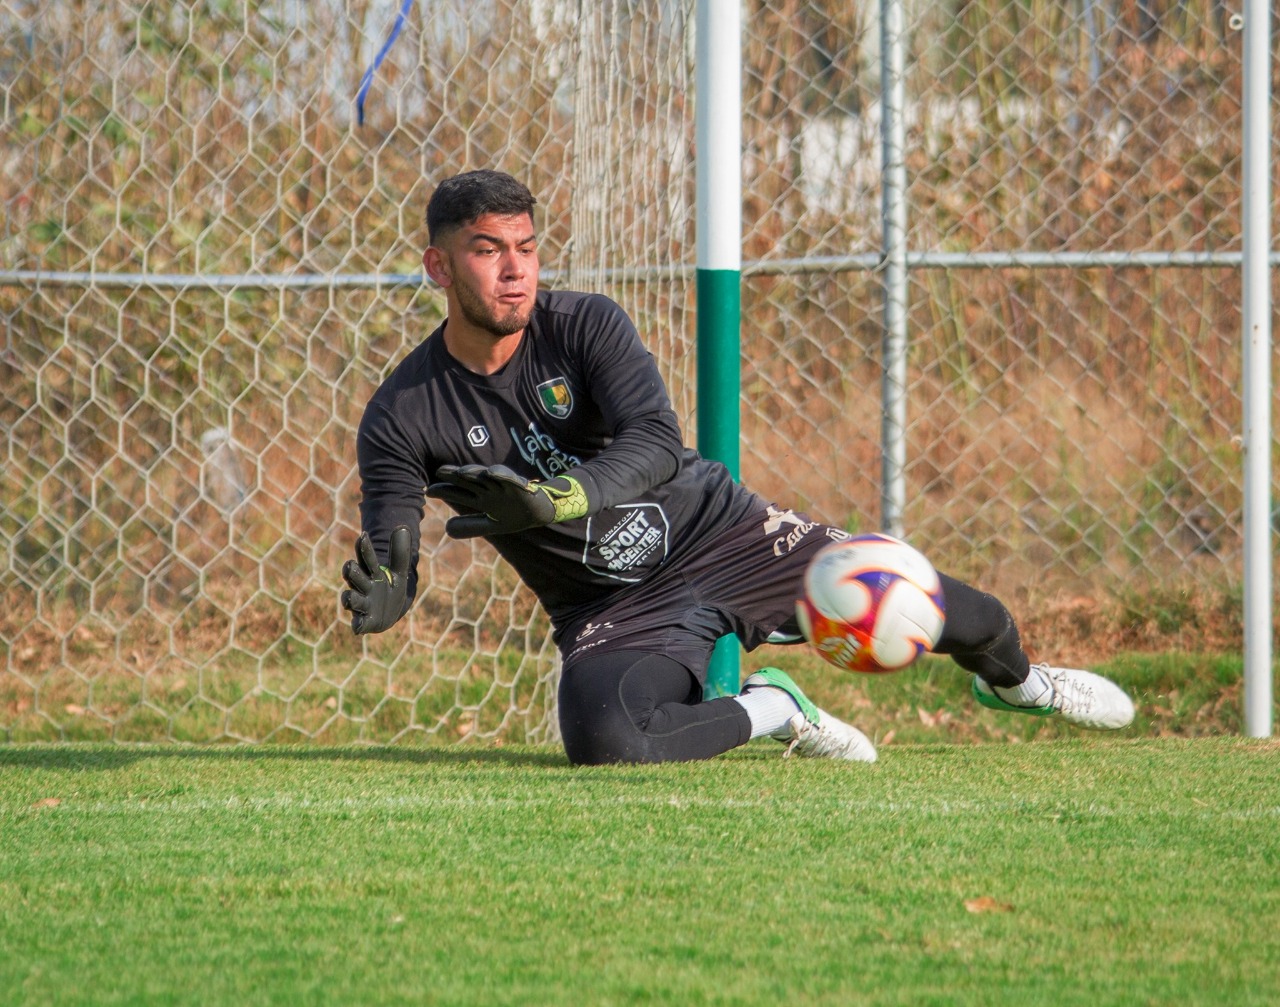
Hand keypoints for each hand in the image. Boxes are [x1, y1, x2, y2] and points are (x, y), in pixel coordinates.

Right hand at [341, 526, 410, 634]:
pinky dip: (358, 625)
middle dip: (350, 571)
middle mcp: (363, 586)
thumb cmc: (389, 588)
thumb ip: (399, 553)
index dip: (363, 548)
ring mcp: (363, 604)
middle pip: (354, 576)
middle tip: (349, 566)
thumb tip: (403, 527)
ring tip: (348, 597)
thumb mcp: (398, 571)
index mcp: (370, 572)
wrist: (391, 612)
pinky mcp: (365, 621)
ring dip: (349, 598)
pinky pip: (359, 623)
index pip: (365, 558)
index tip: (363, 536)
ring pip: (352, 599)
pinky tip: (358, 626)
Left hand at [427, 464, 587, 537]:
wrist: (541, 512)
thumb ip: (471, 526)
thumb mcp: (491, 524)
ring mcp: (503, 485)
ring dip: (475, 472)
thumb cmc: (514, 514)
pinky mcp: (519, 485)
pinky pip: (510, 477)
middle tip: (439, 472)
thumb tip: (446, 529)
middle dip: (455, 475)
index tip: (429, 491)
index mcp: (481, 498)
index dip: (444, 490)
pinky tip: (492, 472)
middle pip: (468, 479)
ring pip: (486, 476)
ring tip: (461, 472)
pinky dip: (502, 474)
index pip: (459, 492)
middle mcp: (490, 488)